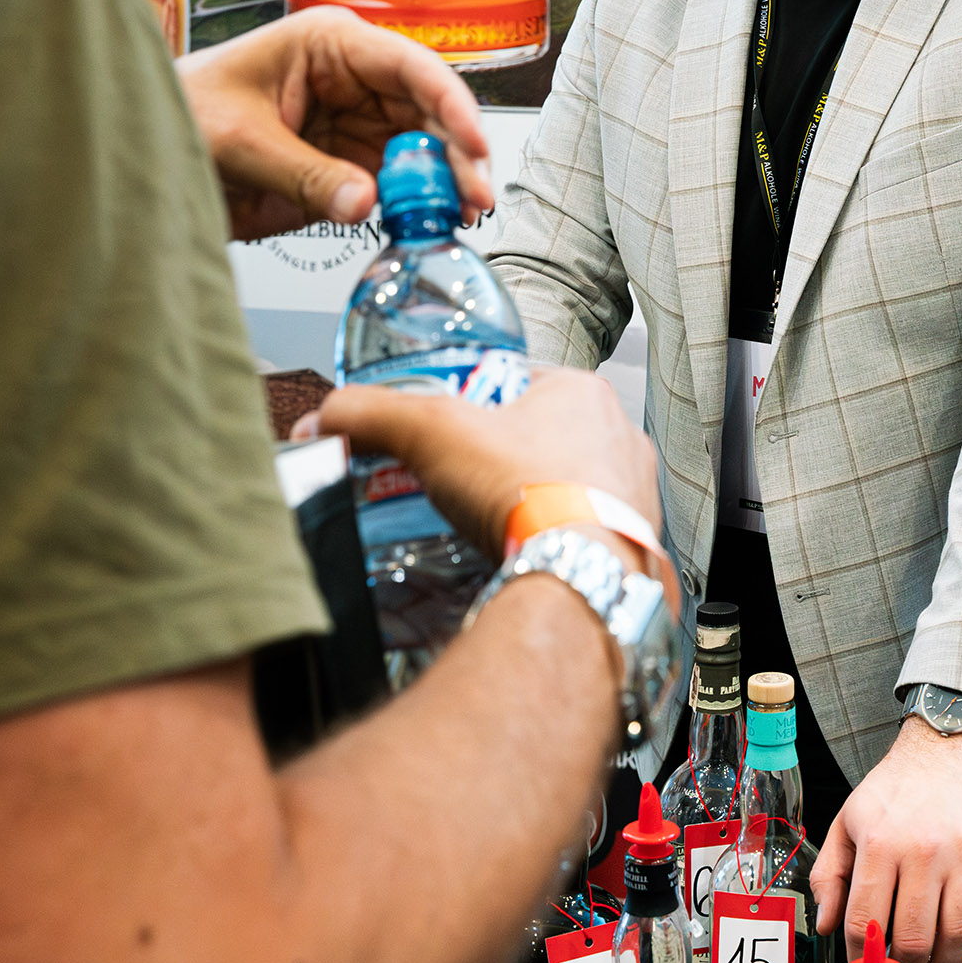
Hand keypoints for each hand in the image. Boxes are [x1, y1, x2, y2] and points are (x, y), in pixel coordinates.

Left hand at [176, 6, 493, 240]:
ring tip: (462, 215)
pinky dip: (417, 206)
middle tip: (474, 195)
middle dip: (457, 154)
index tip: (473, 143)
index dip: (450, 104)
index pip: (410, 67)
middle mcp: (355, 81)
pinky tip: (430, 222)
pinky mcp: (350, 167)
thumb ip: (304, 174)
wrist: (149, 150)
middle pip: (429, 113)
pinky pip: (398, 186)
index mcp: (331, 45)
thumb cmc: (183, 113)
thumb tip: (365, 203)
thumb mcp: (239, 142)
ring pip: (423, 151)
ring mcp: (356, 126)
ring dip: (444, 184)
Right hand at [303, 366, 661, 562]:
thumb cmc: (528, 492)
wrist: (579, 578)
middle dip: (497, 464)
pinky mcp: (633, 544)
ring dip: (528, 505)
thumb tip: (328, 414)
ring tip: (487, 526)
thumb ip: (373, 415)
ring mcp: (632, 494)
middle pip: (539, 441)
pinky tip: (522, 557)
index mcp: (582, 392)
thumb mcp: (432, 431)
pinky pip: (584, 536)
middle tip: (458, 488)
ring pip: (566, 490)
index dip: (473, 408)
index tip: (444, 436)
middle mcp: (618, 437)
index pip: (516, 384)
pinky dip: (553, 545)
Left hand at [812, 717, 961, 962]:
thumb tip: (825, 925)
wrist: (954, 738)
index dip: (860, 958)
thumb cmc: (899, 781)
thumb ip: (830, 872)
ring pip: (957, 932)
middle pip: (914, 936)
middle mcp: (921, 850)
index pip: (864, 920)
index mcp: (879, 842)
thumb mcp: (850, 816)